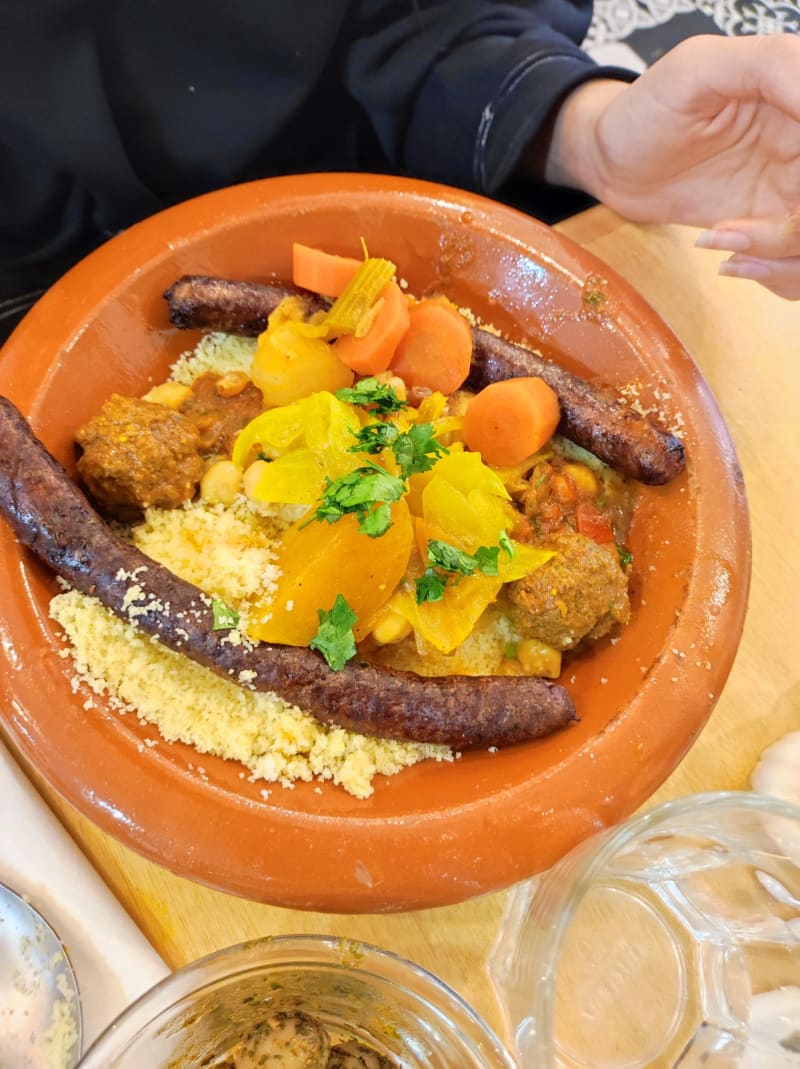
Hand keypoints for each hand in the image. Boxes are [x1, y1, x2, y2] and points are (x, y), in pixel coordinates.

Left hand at [543, 34, 799, 297]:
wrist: (612, 161)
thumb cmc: (647, 107)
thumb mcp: (700, 69)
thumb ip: (772, 65)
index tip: (782, 192)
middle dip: (794, 230)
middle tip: (739, 234)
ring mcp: (793, 189)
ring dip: (783, 259)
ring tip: (723, 245)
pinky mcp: (772, 226)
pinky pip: (797, 265)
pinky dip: (773, 275)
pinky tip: (728, 260)